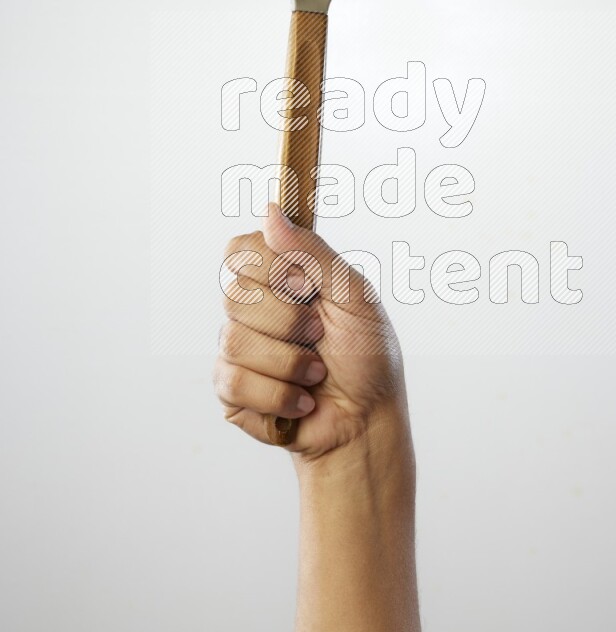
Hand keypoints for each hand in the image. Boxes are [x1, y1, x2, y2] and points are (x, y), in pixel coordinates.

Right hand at [214, 204, 409, 461]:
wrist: (367, 420)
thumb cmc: (367, 356)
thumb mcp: (353, 296)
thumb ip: (312, 252)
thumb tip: (271, 210)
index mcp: (281, 279)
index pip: (241, 251)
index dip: (268, 267)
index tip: (303, 286)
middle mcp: (255, 309)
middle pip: (236, 294)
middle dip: (289, 321)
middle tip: (320, 336)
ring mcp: (239, 350)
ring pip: (235, 341)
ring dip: (289, 363)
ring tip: (316, 374)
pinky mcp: (232, 391)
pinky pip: (235, 382)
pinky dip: (279, 395)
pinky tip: (301, 402)